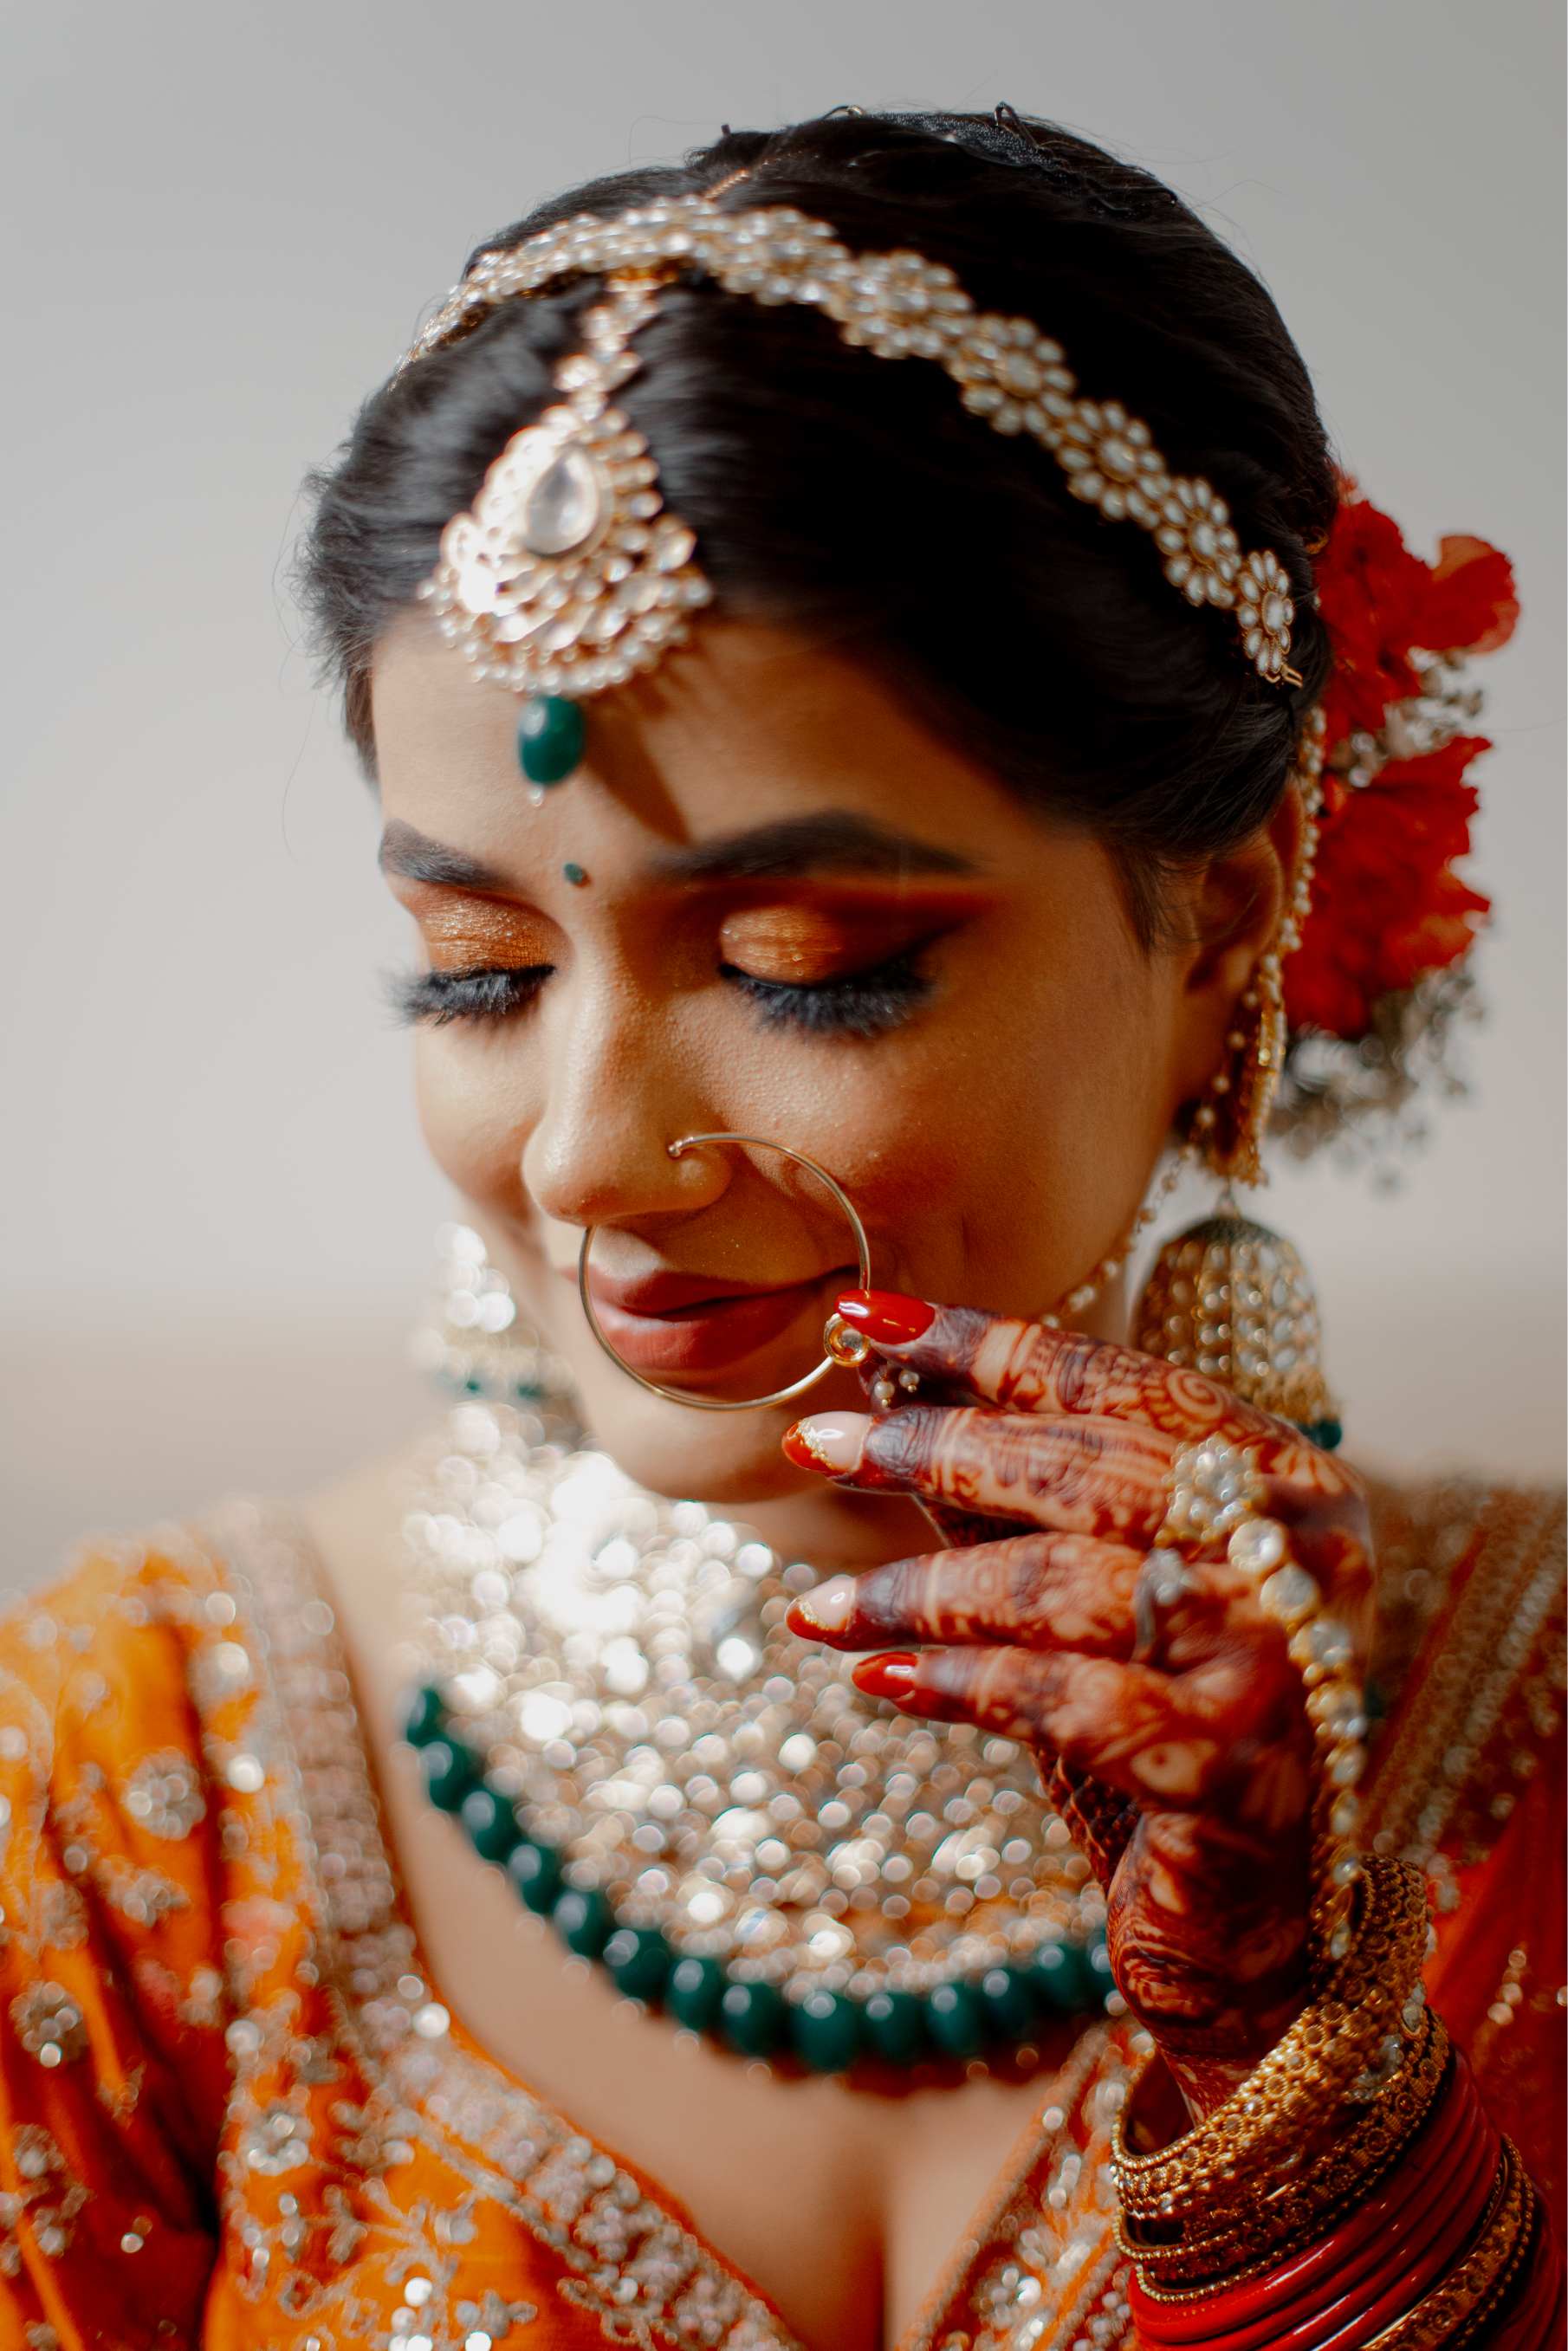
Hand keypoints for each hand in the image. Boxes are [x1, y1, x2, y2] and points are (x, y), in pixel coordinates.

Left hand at [783, 1290, 1373, 2106]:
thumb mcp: (1091, 1593)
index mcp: (1286, 1480)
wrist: (1254, 1930)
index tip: (856, 1317)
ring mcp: (1281, 1664)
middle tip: (813, 1443)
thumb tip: (888, 1387)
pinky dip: (960, 1687)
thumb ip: (1016, 1495)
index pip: (1117, 1381)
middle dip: (934, 1449)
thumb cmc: (1162, 1730)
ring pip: (1066, 1584)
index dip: (978, 1342)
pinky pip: (1067, 1703)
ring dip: (919, 1591)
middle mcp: (1304, 1556)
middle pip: (1089, 1470)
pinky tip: (880, 1683)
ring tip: (820, 1610)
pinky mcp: (1237, 1774)